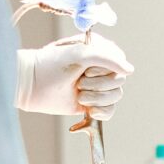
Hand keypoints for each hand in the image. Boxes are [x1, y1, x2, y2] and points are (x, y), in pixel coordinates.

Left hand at [16, 34, 132, 118]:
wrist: (32, 85)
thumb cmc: (53, 64)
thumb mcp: (81, 54)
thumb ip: (108, 58)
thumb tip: (131, 70)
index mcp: (99, 52)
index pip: (120, 62)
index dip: (105, 70)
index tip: (86, 70)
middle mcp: (100, 69)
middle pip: (119, 81)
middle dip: (99, 85)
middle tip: (79, 82)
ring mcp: (97, 87)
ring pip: (115, 96)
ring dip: (97, 98)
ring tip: (79, 95)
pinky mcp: (92, 103)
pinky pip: (110, 110)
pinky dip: (101, 112)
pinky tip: (88, 110)